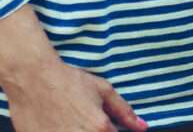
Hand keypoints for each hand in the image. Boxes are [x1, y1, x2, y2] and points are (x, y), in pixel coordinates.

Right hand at [6, 57, 145, 131]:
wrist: (34, 80)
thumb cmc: (71, 83)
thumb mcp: (103, 91)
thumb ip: (125, 111)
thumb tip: (143, 128)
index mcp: (99, 128)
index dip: (114, 131)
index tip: (105, 124)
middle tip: (88, 121)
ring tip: (74, 122)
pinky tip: (62, 126)